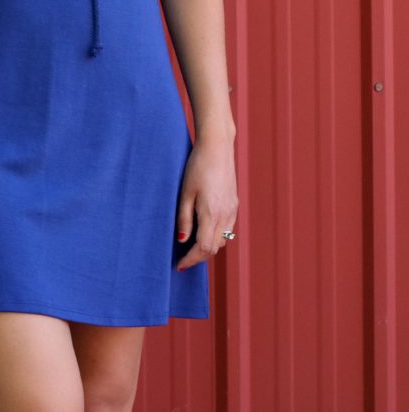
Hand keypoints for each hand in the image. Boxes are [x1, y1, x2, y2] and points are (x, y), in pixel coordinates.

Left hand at [174, 135, 238, 270]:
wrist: (217, 148)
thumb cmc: (197, 167)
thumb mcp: (185, 192)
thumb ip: (184, 218)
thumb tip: (182, 241)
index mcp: (211, 214)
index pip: (203, 248)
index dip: (191, 260)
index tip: (179, 265)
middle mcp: (225, 215)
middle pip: (214, 248)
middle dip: (198, 257)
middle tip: (183, 259)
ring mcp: (232, 210)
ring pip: (223, 240)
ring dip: (208, 247)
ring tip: (192, 246)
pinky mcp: (234, 204)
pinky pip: (227, 229)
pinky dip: (216, 236)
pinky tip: (205, 230)